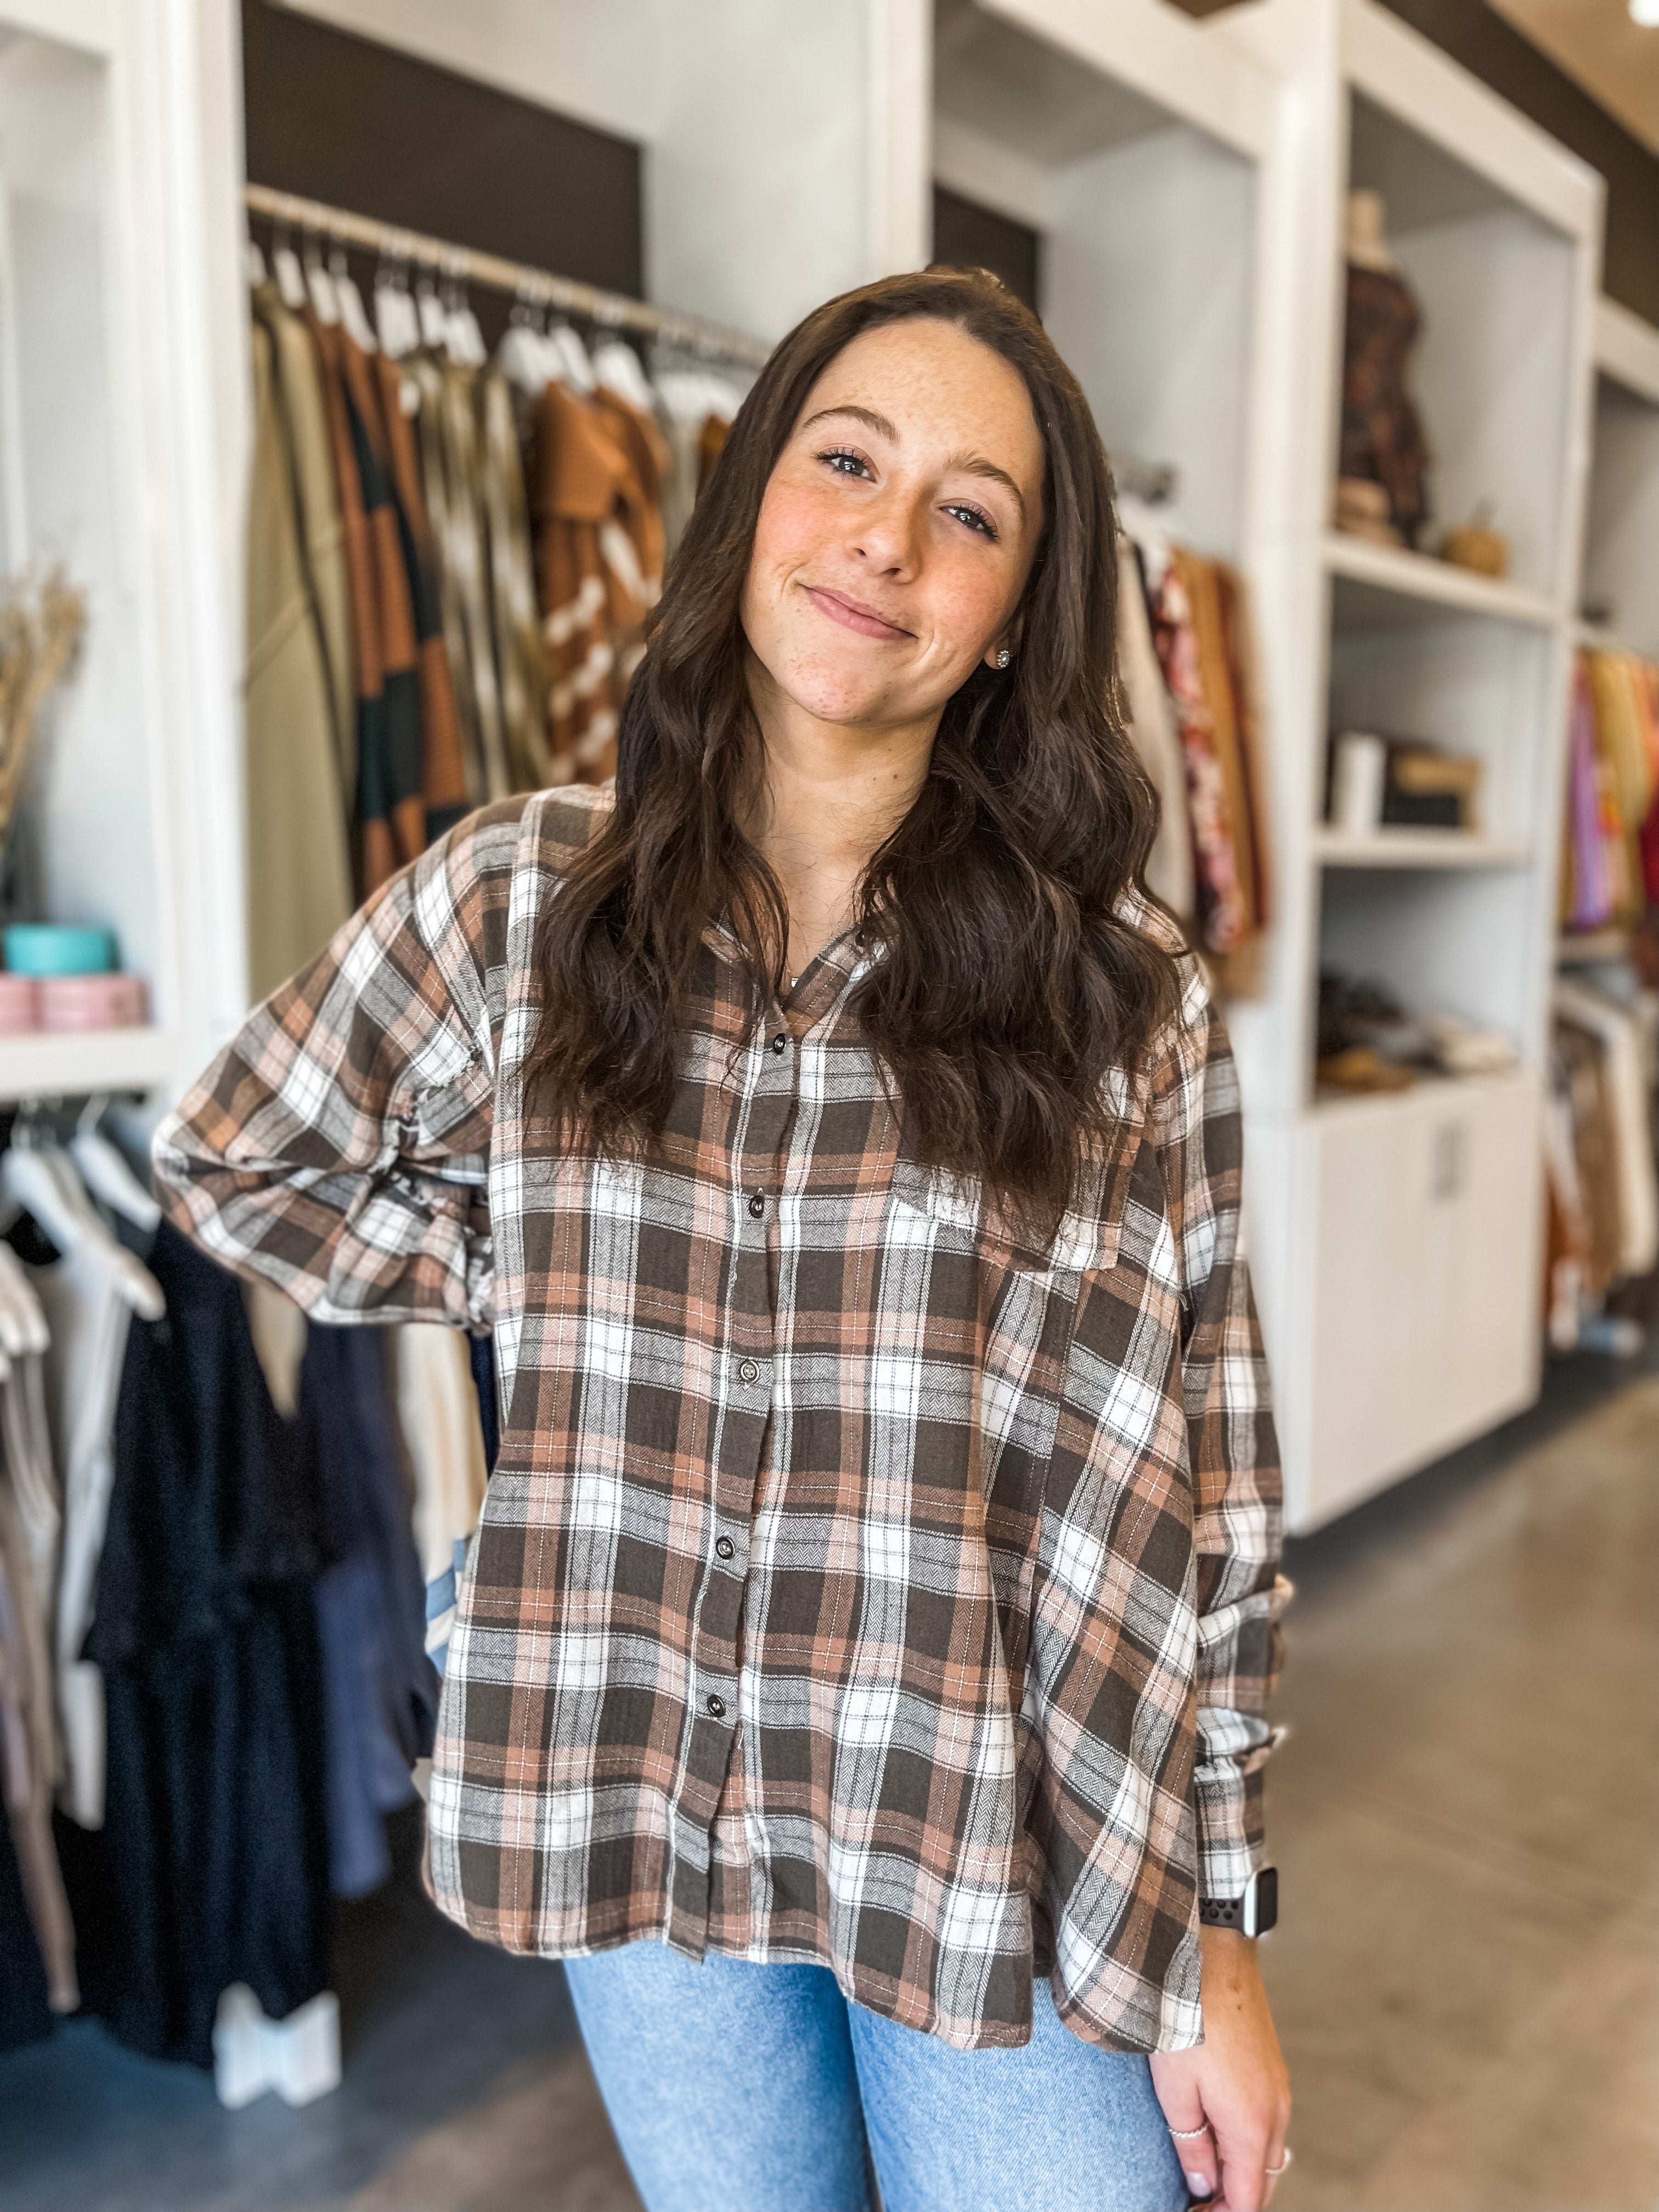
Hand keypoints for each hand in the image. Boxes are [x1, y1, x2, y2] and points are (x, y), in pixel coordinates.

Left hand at [1149, 1928, 1291, 2209]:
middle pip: (1262, 2181)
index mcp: (1251, 2126)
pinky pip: (1268, 2121)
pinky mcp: (1272, 2065)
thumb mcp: (1174, 2091)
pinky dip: (1247, 2140)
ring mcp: (1279, 2086)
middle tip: (1195, 2200)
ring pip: (1268, 2151)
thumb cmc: (1186, 2017)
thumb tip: (1204, 2186)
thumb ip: (1192, 2146)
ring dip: (1240, 2170)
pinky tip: (1217, 2130)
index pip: (1247, 2200)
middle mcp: (1276, 2112)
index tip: (1192, 2211)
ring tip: (1200, 2170)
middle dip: (1233, 2199)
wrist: (1212, 1953)